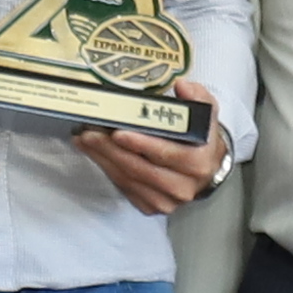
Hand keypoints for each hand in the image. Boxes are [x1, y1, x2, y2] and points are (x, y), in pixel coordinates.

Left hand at [86, 82, 232, 216]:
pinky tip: (95, 154)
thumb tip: (182, 86)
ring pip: (129, 180)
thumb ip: (197, 97)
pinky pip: (125, 189)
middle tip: (90, 133)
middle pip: (140, 169)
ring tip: (85, 140)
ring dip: (103, 159)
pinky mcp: (153, 206)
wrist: (207, 169)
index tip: (118, 133)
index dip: (141, 144)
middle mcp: (184, 186)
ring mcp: (168, 200)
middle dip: (111, 150)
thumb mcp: (206, 113)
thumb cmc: (201, 139)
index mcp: (199, 162)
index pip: (166, 154)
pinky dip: (108, 170)